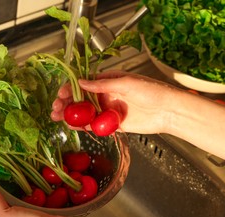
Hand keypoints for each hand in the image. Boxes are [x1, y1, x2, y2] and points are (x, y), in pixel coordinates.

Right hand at [51, 70, 179, 133]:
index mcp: (107, 82)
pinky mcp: (111, 124)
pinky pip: (93, 125)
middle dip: (65, 103)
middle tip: (55, 109)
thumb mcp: (126, 83)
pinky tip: (71, 126)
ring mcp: (107, 110)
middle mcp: (105, 95)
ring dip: (69, 115)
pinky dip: (81, 126)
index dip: (70, 89)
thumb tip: (82, 83)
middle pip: (80, 99)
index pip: (83, 84)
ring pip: (83, 113)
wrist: (168, 111)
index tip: (60, 95)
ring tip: (56, 118)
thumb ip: (102, 85)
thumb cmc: (152, 91)